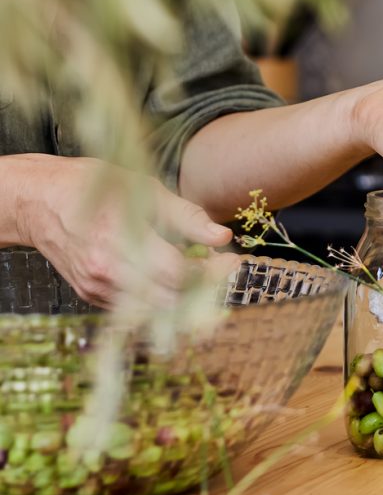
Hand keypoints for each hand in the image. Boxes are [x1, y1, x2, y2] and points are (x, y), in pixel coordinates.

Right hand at [14, 155, 236, 307]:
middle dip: (203, 287)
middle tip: (220, 267)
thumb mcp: (143, 188)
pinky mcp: (90, 295)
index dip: (212, 272)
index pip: (177, 273)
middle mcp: (105, 269)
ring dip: (184, 295)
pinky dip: (158, 296)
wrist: (36, 200)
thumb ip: (185, 216)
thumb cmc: (91, 185)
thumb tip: (222, 237)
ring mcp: (96, 287)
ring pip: (154, 309)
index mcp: (119, 237)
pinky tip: (169, 276)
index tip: (232, 260)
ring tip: (199, 271)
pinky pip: (134, 307)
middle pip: (169, 298)